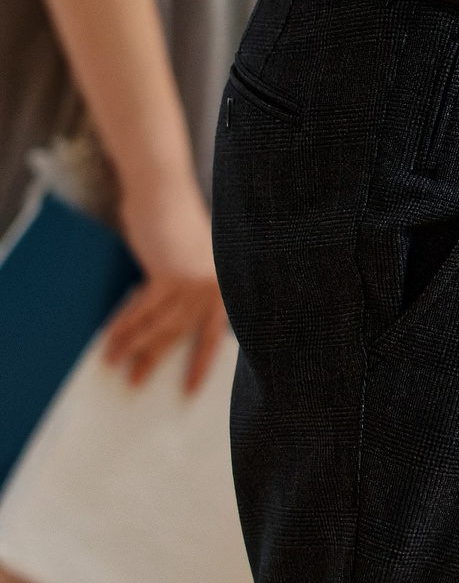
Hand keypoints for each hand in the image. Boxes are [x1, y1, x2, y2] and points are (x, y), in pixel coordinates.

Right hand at [103, 167, 225, 391]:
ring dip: (134, 347)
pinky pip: (143, 310)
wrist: (164, 191)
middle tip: (135, 384)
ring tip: (114, 365)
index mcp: (223, 282)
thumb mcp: (194, 255)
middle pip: (182, 334)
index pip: (216, 332)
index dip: (202, 363)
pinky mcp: (170, 275)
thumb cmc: (176, 221)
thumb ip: (192, 286)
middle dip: (156, 360)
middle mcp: (214, 285)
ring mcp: (194, 281)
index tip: (190, 391)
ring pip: (160, 326)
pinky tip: (111, 340)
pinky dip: (125, 326)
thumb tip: (172, 324)